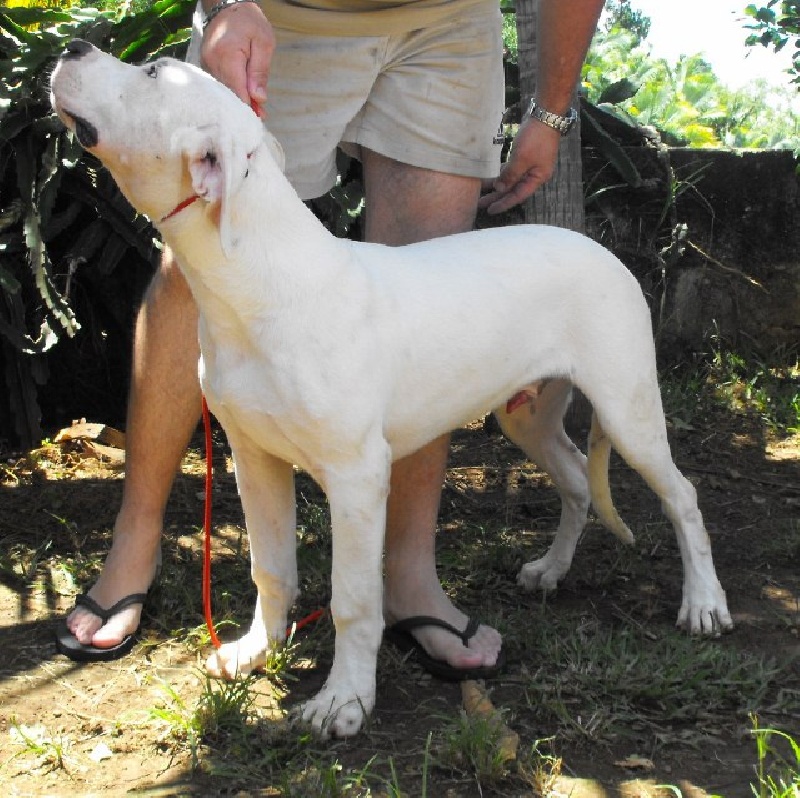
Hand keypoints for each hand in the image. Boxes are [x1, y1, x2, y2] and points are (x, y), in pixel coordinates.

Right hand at [201, 2, 274, 117]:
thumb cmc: (249, 22)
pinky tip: (244, 95)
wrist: (228, 5)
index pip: (237, 91)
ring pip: (224, 91)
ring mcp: (206, 63)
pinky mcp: (205, 65)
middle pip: (229, 94)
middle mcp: (212, 61)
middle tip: (262, 115)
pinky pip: (219, 84)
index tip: (261, 116)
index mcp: (228, 55)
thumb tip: (258, 98)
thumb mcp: (263, 42)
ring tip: (256, 107)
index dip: (249, 107)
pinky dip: (232, 91)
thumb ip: (260, 71)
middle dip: (246, 106)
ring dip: (239, 100)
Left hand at [479, 118, 561, 214]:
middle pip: (513, 189)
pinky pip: (511, 170)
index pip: (518, 196)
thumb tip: (499, 188)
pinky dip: (501, 174)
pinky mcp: (526, 156)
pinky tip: (490, 178)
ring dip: (497, 186)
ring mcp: (531, 165)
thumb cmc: (536, 137)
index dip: (504, 204)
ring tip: (482, 193)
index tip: (490, 210)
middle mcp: (535, 174)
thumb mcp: (521, 159)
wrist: (546, 115)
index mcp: (537, 178)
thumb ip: (510, 175)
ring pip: (511, 180)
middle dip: (497, 197)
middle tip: (480, 203)